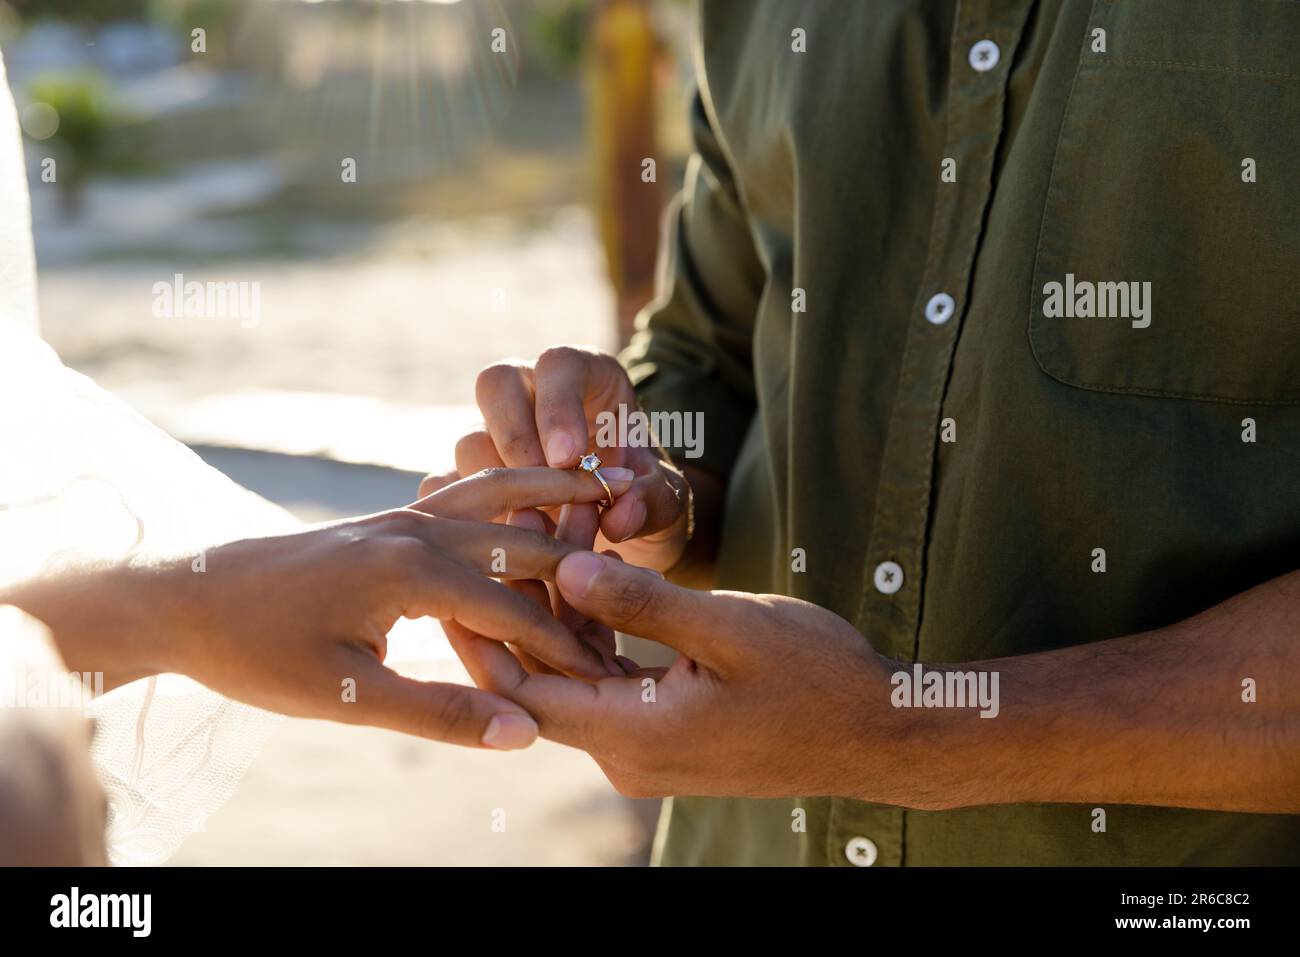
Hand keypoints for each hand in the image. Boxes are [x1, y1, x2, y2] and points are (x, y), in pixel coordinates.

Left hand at [1, 467, 631, 750]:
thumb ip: (438, 713)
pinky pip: (466, 493)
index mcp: (414, 573)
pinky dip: (510, 487)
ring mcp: (404, 515)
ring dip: (554, 497)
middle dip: (580, 574)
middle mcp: (418, 531)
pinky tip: (529, 488)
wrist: (186, 595)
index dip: (569, 648)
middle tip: (633, 594)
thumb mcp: (346, 695)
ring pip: (500, 496)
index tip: (614, 675)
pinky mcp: (390, 516)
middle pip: (524, 545)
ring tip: (606, 487)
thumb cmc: (257, 651)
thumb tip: (523, 732)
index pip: (519, 613)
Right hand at [425, 347, 693, 573]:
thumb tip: (621, 516)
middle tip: (541, 494)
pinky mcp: (468, 483)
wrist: (625, 535)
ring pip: (469, 442)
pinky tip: (502, 549)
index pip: (559, 365)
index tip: (568, 458)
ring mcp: (493, 437)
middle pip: (497, 383)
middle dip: (514, 439)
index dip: (557, 406)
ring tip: (535, 531)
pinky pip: (445, 491)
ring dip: (496, 489)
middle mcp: (531, 395)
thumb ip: (652, 501)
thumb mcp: (667, 502)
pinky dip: (467, 522)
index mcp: (585, 378)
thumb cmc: (646, 501)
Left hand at [445, 550, 905, 798]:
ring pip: (575, 678)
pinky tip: (585, 578)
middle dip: (515, 612)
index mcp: (635, 735)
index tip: (457, 572)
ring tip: (535, 545)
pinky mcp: (666, 731)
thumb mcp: (731, 627)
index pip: (527, 690)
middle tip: (486, 546)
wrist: (878, 731)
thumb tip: (566, 571)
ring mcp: (647, 747)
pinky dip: (594, 634)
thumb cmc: (817, 677)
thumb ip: (643, 602)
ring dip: (558, 617)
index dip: (483, 631)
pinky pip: (610, 682)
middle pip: (542, 683)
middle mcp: (628, 754)